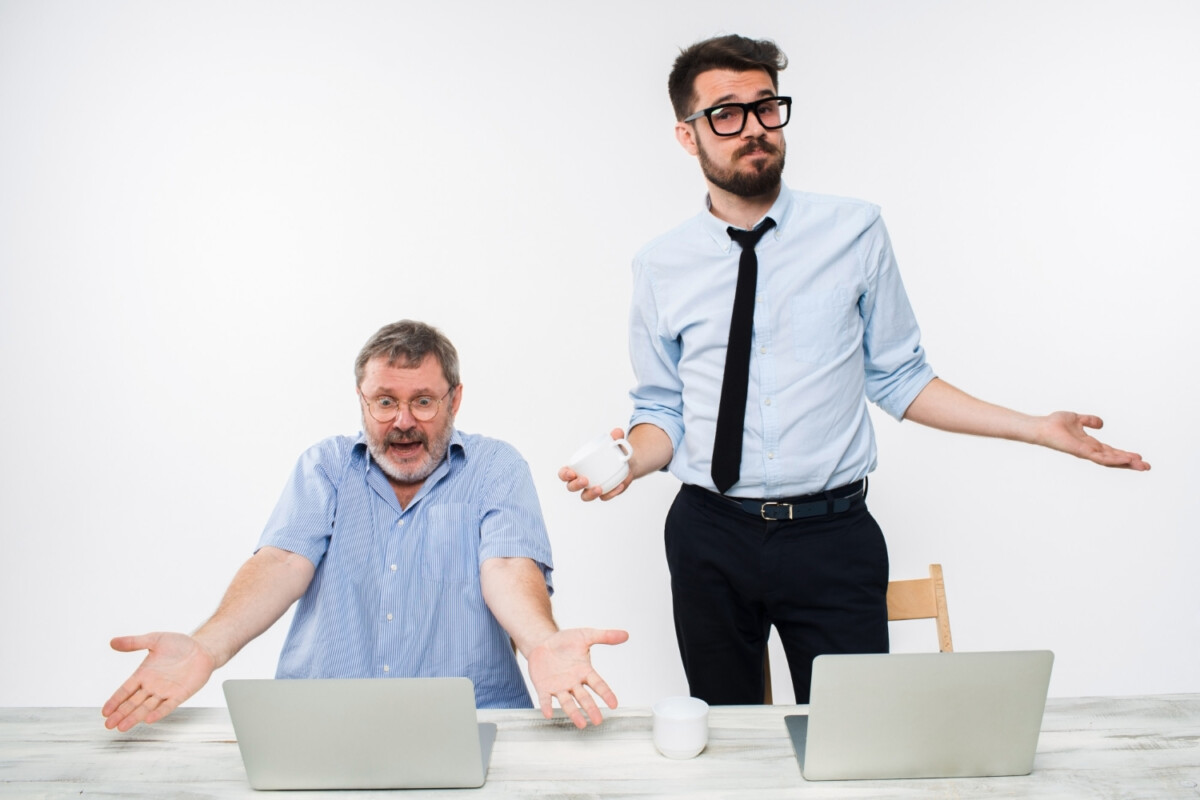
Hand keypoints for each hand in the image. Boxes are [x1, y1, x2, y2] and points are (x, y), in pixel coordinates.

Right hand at [102, 632, 216, 730]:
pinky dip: (158, 713)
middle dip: (120, 713)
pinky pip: (168, 706)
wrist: (203, 648)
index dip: (115, 700)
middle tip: (109, 725)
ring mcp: (166, 692)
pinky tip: (148, 719)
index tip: (105, 711)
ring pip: (146, 707)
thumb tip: (113, 642)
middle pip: (133, 703)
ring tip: (122, 726)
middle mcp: (152, 686)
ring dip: (134, 717)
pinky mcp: (180, 695)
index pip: (125, 690)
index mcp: (144, 674)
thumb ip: (134, 642)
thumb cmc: (180, 644)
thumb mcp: (154, 640)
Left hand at [526, 627, 628, 728]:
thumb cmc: (565, 641)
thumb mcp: (585, 635)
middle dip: (591, 709)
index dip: (606, 694)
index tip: (614, 704)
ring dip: (574, 713)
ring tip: (581, 724)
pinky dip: (547, 706)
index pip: (598, 684)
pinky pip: (545, 698)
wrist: (542, 642)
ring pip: (567, 702)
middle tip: (598, 720)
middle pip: (584, 697)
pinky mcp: (544, 687)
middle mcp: (574, 682)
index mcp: (585, 671)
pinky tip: (548, 713)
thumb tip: (625, 634)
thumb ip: (604, 636)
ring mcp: (559, 687)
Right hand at [558, 428, 631, 501]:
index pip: (564, 474)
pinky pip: (606, 496)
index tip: (571, 472)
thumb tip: (618, 432)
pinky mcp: (606, 493)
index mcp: (577, 467)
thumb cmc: (613, 452)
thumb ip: (615, 438)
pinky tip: (620, 485)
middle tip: (585, 480)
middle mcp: (582, 480)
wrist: (628, 462)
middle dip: (576, 485)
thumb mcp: (614, 444)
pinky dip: (612, 492)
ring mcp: (592, 489)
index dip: (564, 474)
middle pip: (571, 487)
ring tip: (599, 488)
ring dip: (591, 494)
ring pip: (586, 496)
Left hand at [1035, 412, 1149, 469]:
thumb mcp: (1077, 418)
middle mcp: (1090, 450)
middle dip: (1130, 463)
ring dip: (1126, 463)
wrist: (1042, 427)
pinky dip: (1113, 459)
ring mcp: (1086, 452)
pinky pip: (1100, 457)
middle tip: (1147, 467)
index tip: (1139, 457)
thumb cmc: (1055, 424)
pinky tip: (1125, 460)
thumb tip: (1102, 423)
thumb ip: (1089, 421)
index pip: (1111, 451)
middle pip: (1114, 459)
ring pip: (1110, 460)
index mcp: (1090, 444)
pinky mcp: (1082, 452)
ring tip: (1141, 466)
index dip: (1125, 455)